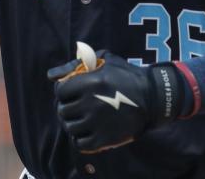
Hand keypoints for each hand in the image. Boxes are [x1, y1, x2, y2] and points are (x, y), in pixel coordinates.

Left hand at [49, 52, 184, 153]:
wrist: (153, 98)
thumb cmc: (126, 75)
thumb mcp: (103, 60)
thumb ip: (74, 65)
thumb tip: (50, 76)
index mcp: (90, 82)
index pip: (60, 91)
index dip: (65, 91)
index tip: (74, 92)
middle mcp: (91, 102)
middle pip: (63, 110)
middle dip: (68, 107)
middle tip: (80, 106)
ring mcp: (97, 122)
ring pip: (70, 128)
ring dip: (74, 123)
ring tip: (84, 118)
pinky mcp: (104, 138)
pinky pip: (80, 143)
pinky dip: (81, 138)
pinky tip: (89, 130)